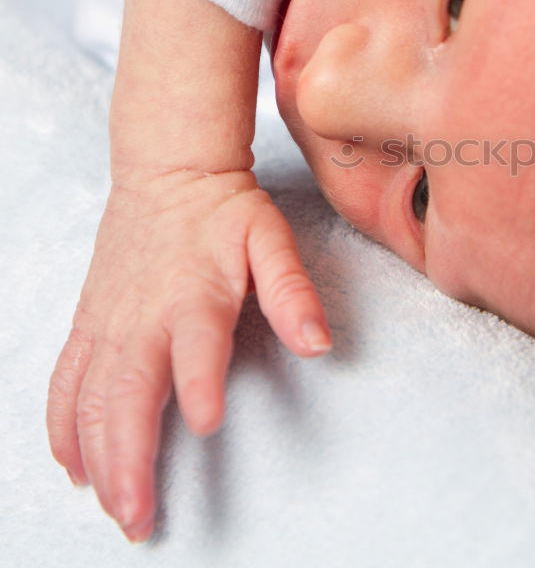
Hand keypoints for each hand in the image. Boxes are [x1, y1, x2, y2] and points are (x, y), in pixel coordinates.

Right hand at [47, 169, 329, 541]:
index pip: (197, 346)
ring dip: (96, 457)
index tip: (208, 422)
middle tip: (140, 517)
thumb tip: (317, 342)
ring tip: (112, 506)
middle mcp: (144, 315)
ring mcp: (109, 321)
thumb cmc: (224, 210)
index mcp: (194, 294)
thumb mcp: (272, 239)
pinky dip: (63, 426)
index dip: (201, 383)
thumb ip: (292, 292)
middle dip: (131, 459)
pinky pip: (65, 381)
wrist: (169, 171)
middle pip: (127, 393)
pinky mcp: (90, 322)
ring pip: (89, 399)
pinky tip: (72, 465)